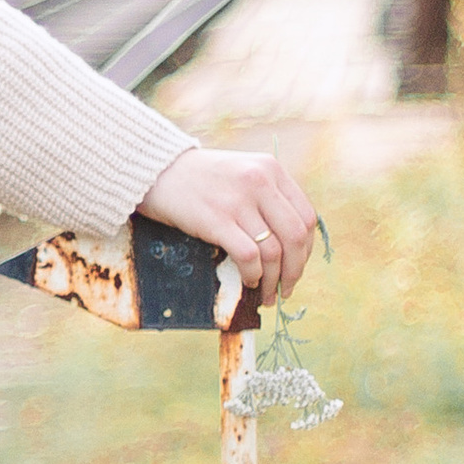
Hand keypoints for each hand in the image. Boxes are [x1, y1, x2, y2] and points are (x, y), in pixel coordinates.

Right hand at [137, 147, 318, 301]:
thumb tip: (289, 244)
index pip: (307, 217)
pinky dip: (253, 274)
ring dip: (273, 280)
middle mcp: (259, 182)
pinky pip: (248, 256)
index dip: (306, 250)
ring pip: (274, 251)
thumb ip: (267, 196)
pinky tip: (248, 281)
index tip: (296, 267)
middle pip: (295, 237)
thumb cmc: (199, 178)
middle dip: (295, 271)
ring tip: (265, 293)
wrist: (156, 170)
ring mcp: (238, 201)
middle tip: (286, 289)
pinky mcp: (216, 219)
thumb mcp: (241, 173)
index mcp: (271, 169)